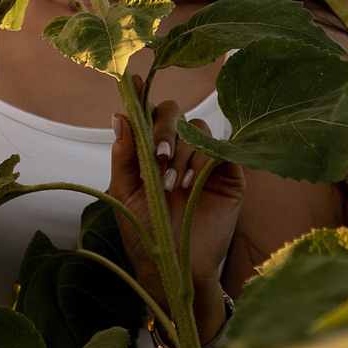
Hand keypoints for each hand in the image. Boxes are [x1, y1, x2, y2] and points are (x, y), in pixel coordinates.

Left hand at [108, 89, 244, 346]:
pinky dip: (202, 159)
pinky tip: (191, 183)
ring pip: (196, 128)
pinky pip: (219, 147)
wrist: (174, 267)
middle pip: (173, 111)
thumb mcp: (125, 193)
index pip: (147, 112)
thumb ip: (124, 155)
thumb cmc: (147, 233)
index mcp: (150, 150)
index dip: (140, 95)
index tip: (131, 80)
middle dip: (163, 128)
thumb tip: (118, 115)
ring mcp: (204, 159)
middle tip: (157, 159)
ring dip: (181, 153)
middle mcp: (177, 149)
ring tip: (171, 186)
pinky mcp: (228, 173)